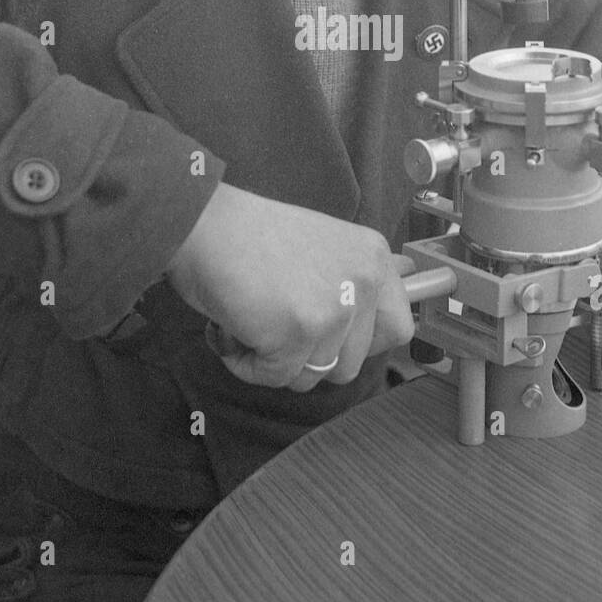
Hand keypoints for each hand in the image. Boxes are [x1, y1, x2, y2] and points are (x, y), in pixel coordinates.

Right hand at [166, 183, 413, 391]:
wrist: (203, 223)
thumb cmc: (249, 234)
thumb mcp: (322, 246)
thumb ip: (353, 277)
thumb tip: (395, 288)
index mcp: (372, 257)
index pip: (398, 326)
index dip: (362, 342)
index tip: (330, 335)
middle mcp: (363, 282)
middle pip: (351, 364)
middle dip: (309, 355)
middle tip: (276, 321)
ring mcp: (333, 310)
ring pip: (312, 376)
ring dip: (276, 360)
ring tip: (253, 319)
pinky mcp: (297, 334)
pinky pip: (275, 378)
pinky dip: (247, 364)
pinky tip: (232, 329)